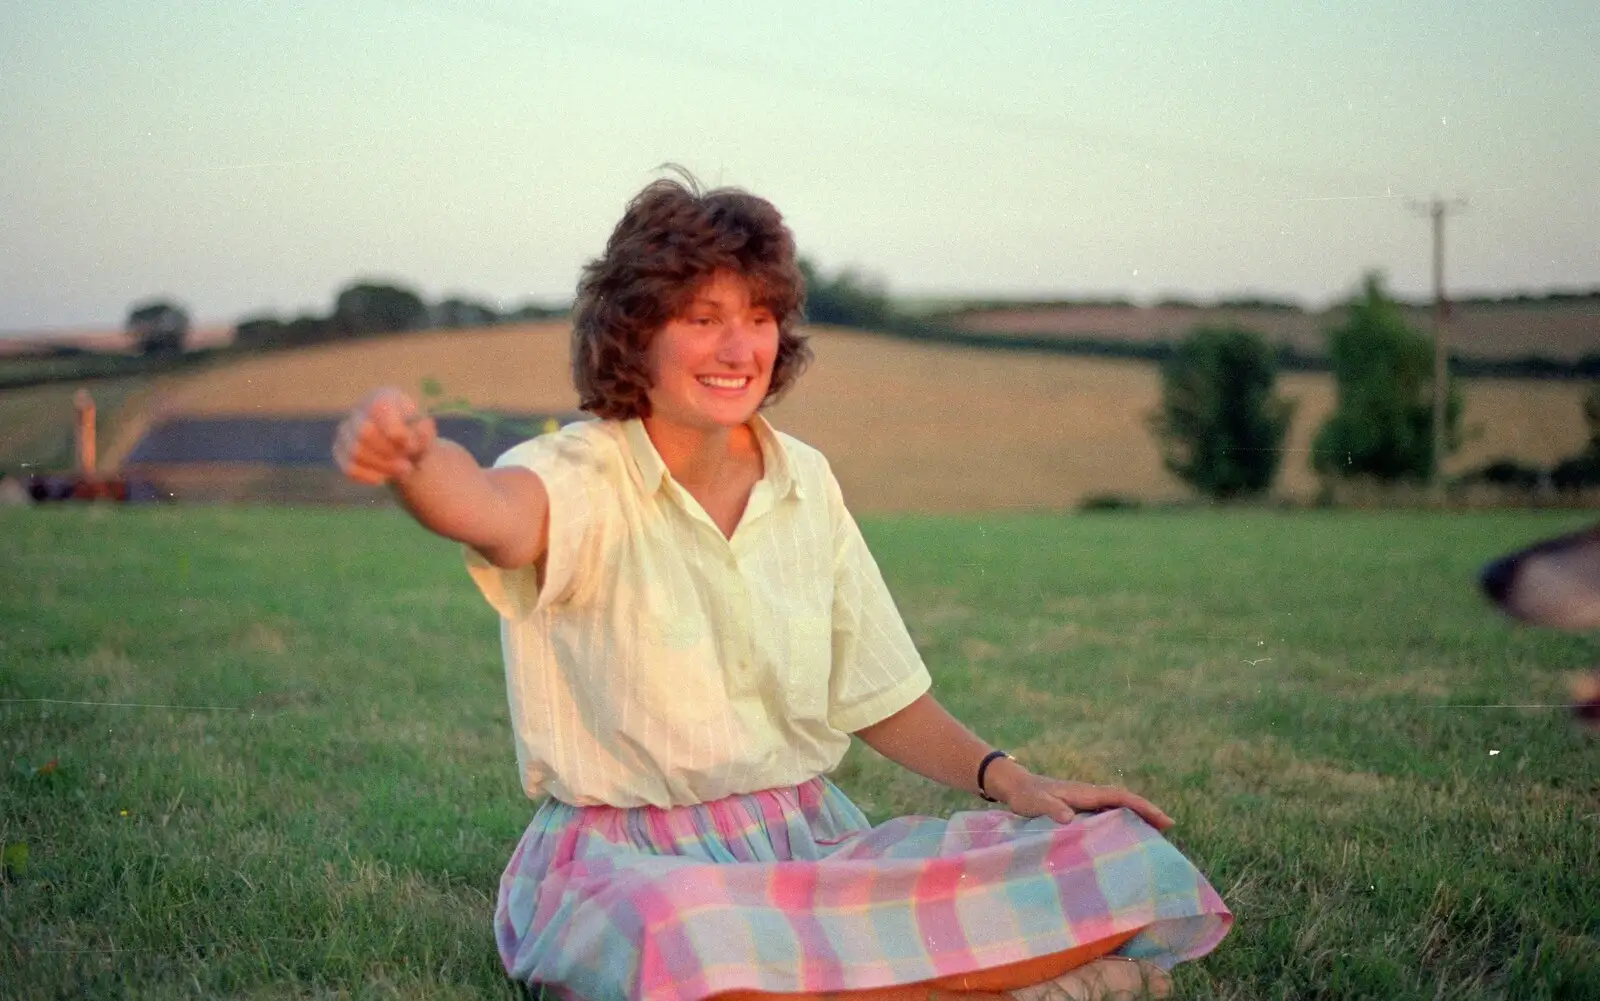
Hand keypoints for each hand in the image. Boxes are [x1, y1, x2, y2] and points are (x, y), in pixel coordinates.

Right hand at [332, 388, 437, 485]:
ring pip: (355, 452)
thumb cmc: (417, 434)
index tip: (410, 444)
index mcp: (382, 397)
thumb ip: (423, 431)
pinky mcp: (339, 451)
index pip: (379, 408)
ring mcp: (345, 431)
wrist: (406, 448)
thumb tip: (405, 438)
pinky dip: (370, 476)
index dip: (396, 431)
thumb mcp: (427, 431)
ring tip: (402, 470)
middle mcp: (359, 410)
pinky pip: (349, 468)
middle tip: (407, 465)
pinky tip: (385, 476)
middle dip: (388, 453)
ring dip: (383, 467)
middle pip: (363, 432)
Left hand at [989, 762, 1173, 830]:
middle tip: (1168, 830)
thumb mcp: (1034, 802)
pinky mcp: (1080, 810)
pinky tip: (1124, 838)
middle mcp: (1090, 795)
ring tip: (1154, 837)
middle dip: (1147, 813)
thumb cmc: (1025, 795)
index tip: (1164, 820)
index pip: (1121, 797)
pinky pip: (1107, 815)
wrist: (1014, 786)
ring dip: (1136, 818)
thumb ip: (1050, 808)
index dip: (1143, 807)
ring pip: (1118, 808)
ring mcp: (1086, 802)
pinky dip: (1121, 823)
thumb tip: (1069, 819)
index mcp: (1085, 793)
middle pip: (1126, 802)